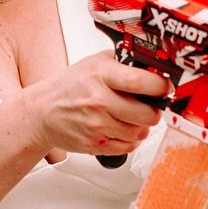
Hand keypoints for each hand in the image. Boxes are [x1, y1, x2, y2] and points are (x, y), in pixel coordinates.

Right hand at [21, 52, 168, 160]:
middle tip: (152, 106)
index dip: (160, 87)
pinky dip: (131, 139)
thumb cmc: (69, 86)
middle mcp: (98, 100)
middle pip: (145, 113)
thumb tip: (153, 66)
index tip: (165, 88)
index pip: (140, 82)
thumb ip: (123, 62)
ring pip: (139, 132)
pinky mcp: (95, 144)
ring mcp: (96, 125)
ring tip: (134, 117)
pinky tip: (122, 128)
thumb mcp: (94, 63)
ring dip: (143, 126)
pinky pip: (127, 146)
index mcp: (100, 74)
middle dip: (154, 110)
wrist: (42, 112)